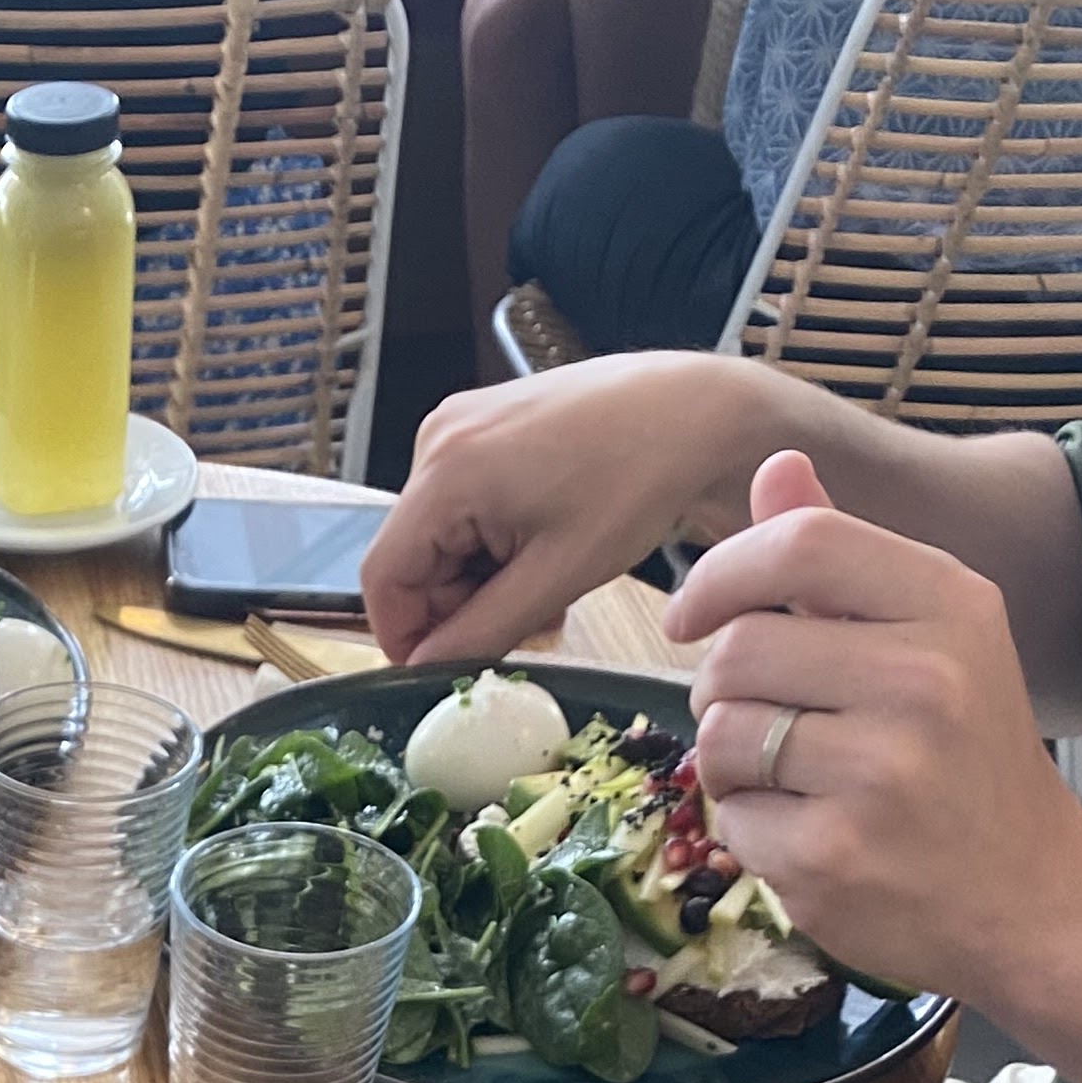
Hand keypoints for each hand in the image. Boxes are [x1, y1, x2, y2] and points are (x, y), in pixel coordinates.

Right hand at [363, 351, 760, 667]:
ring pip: (438, 536)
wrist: (698, 412)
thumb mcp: (556, 577)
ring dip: (478, 578)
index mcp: (445, 472)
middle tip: (520, 629)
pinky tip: (539, 551)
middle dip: (455, 605)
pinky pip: (462, 505)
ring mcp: (460, 426)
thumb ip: (480, 632)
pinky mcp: (484, 425)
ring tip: (543, 589)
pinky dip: (491, 542)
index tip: (445, 670)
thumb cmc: (638, 482)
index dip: (406, 636)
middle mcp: (438, 439)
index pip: (383, 577)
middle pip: (411, 556)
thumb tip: (425, 671)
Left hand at [667, 449, 1081, 1001]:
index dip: (720, 574)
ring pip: (719, 736)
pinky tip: (812, 835)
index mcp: (951, 606)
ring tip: (796, 780)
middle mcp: (922, 679)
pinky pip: (731, 820)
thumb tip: (776, 466)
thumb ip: (843, 558)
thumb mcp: (932, 637)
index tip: (690, 616)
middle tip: (766, 721)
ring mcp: (879, 772)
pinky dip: (750, 831)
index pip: (800, 545)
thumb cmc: (968, 757)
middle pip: (738, 649)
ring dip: (731, 763)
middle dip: (721, 688)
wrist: (1030, 897)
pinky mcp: (834, 855)